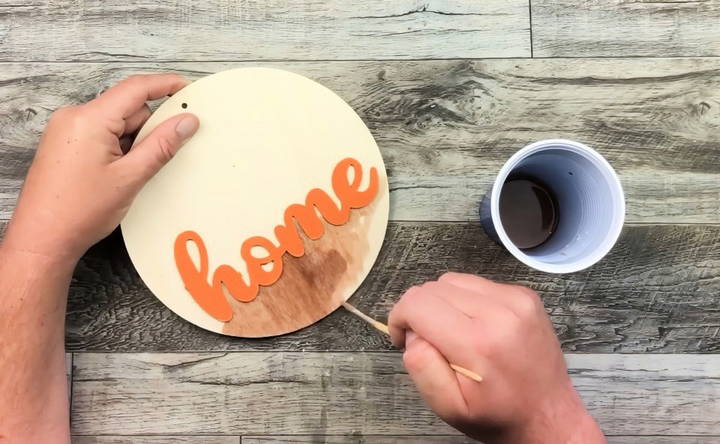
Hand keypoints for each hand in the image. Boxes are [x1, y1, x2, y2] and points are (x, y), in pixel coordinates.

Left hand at [2, 74, 198, 261]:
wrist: (43, 238)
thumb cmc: (78, 211)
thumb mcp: (131, 177)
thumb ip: (162, 145)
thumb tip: (186, 122)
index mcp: (89, 119)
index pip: (135, 88)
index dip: (166, 85)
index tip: (188, 88)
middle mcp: (74, 117)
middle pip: (128, 107)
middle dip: (150, 127)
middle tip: (163, 154)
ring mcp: (67, 129)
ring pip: (116, 122)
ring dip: (133, 141)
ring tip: (130, 175)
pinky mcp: (65, 143)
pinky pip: (102, 133)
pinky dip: (119, 147)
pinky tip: (120, 173)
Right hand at [388, 273, 604, 443]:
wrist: (548, 415)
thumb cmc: (497, 415)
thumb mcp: (449, 407)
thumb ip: (421, 367)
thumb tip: (413, 332)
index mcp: (478, 342)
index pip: (417, 303)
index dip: (399, 318)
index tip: (403, 339)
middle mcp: (500, 312)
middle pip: (432, 288)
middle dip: (419, 312)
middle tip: (429, 342)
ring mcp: (516, 299)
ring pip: (453, 280)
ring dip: (442, 303)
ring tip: (453, 333)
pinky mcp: (525, 295)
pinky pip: (477, 283)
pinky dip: (466, 300)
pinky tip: (476, 326)